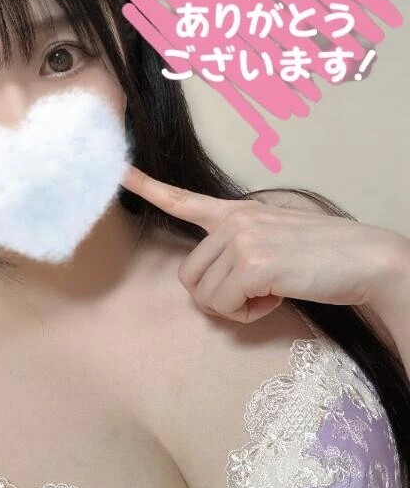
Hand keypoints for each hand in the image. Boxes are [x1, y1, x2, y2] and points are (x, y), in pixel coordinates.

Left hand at [120, 164, 405, 323]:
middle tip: (256, 292)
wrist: (367, 259)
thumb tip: (216, 281)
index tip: (121, 173)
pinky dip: (249, 315)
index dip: (150, 189)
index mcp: (237, 213)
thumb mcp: (275, 239)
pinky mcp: (251, 265)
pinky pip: (226, 307)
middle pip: (189, 277)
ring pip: (205, 297)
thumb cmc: (324, 255)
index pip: (185, 200)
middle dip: (218, 296)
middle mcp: (233, 221)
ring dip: (236, 307)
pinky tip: (277, 297)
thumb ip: (240, 248)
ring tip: (271, 291)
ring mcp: (240, 240)